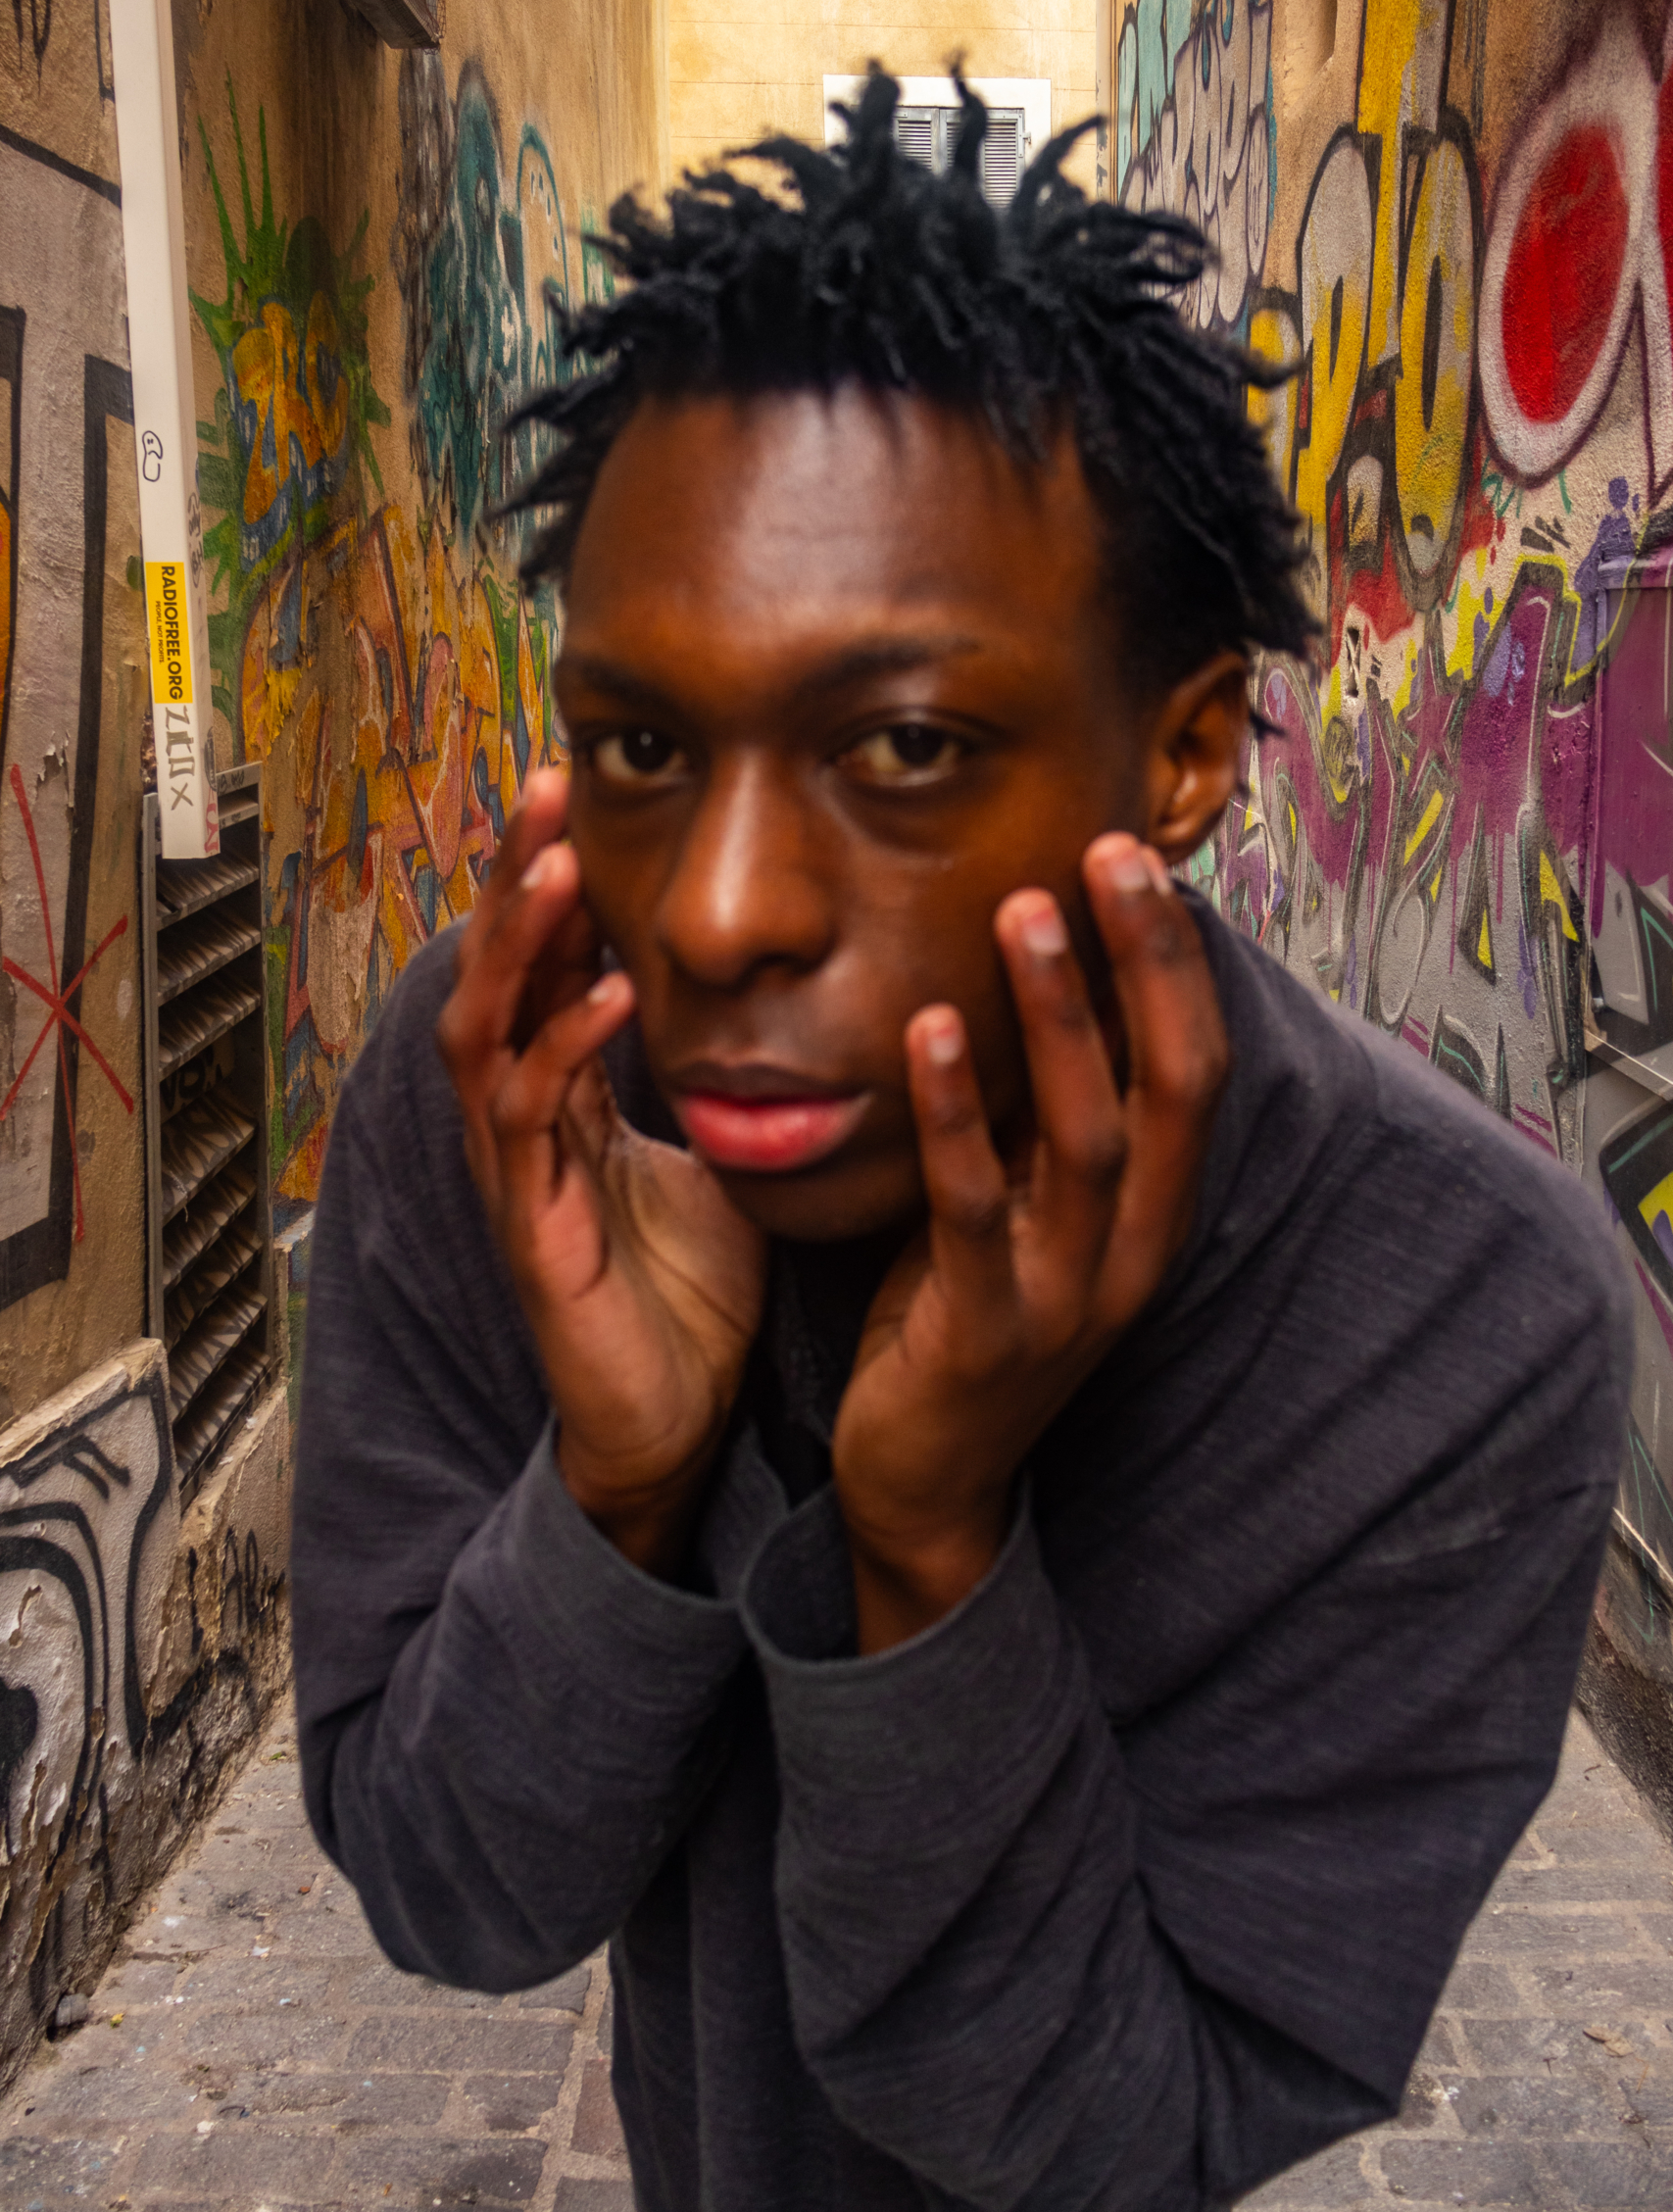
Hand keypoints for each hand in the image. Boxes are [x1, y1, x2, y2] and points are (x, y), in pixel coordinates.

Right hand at [436, 772, 766, 1574]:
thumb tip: (790, 997)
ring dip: (520, 945)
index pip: (541, 967)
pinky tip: (607, 992)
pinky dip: (566, 1049)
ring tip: (555, 864)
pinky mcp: (536, 1234)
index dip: (552, 882)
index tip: (580, 789)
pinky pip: (534, 1123)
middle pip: (495, 975)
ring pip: (488, 1033)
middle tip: (546, 783)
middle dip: (515, 880)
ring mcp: (519, 1177)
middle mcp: (524, 1125)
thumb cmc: (689, 1296)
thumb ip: (722, 1080)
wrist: (670, 1429)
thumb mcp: (715, 1157)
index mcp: (563, 1100)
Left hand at [831, 833, 1227, 1651]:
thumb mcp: (1022, 1207)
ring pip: (1087, 1137)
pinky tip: (931, 1028)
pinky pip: (974, 1207)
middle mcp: (1131, 1249)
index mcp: (1150, 1214)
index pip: (1192, 1067)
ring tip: (1027, 910)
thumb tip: (1033, 975)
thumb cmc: (964, 1316)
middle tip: (1111, 849)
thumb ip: (1039, 1115)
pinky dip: (957, 1113)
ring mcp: (1065, 1296)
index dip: (1176, 962)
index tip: (1137, 855)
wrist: (923, 1480)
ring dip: (1062, 1017)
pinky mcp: (984, 1330)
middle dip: (1148, 962)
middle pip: (1171, 1086)